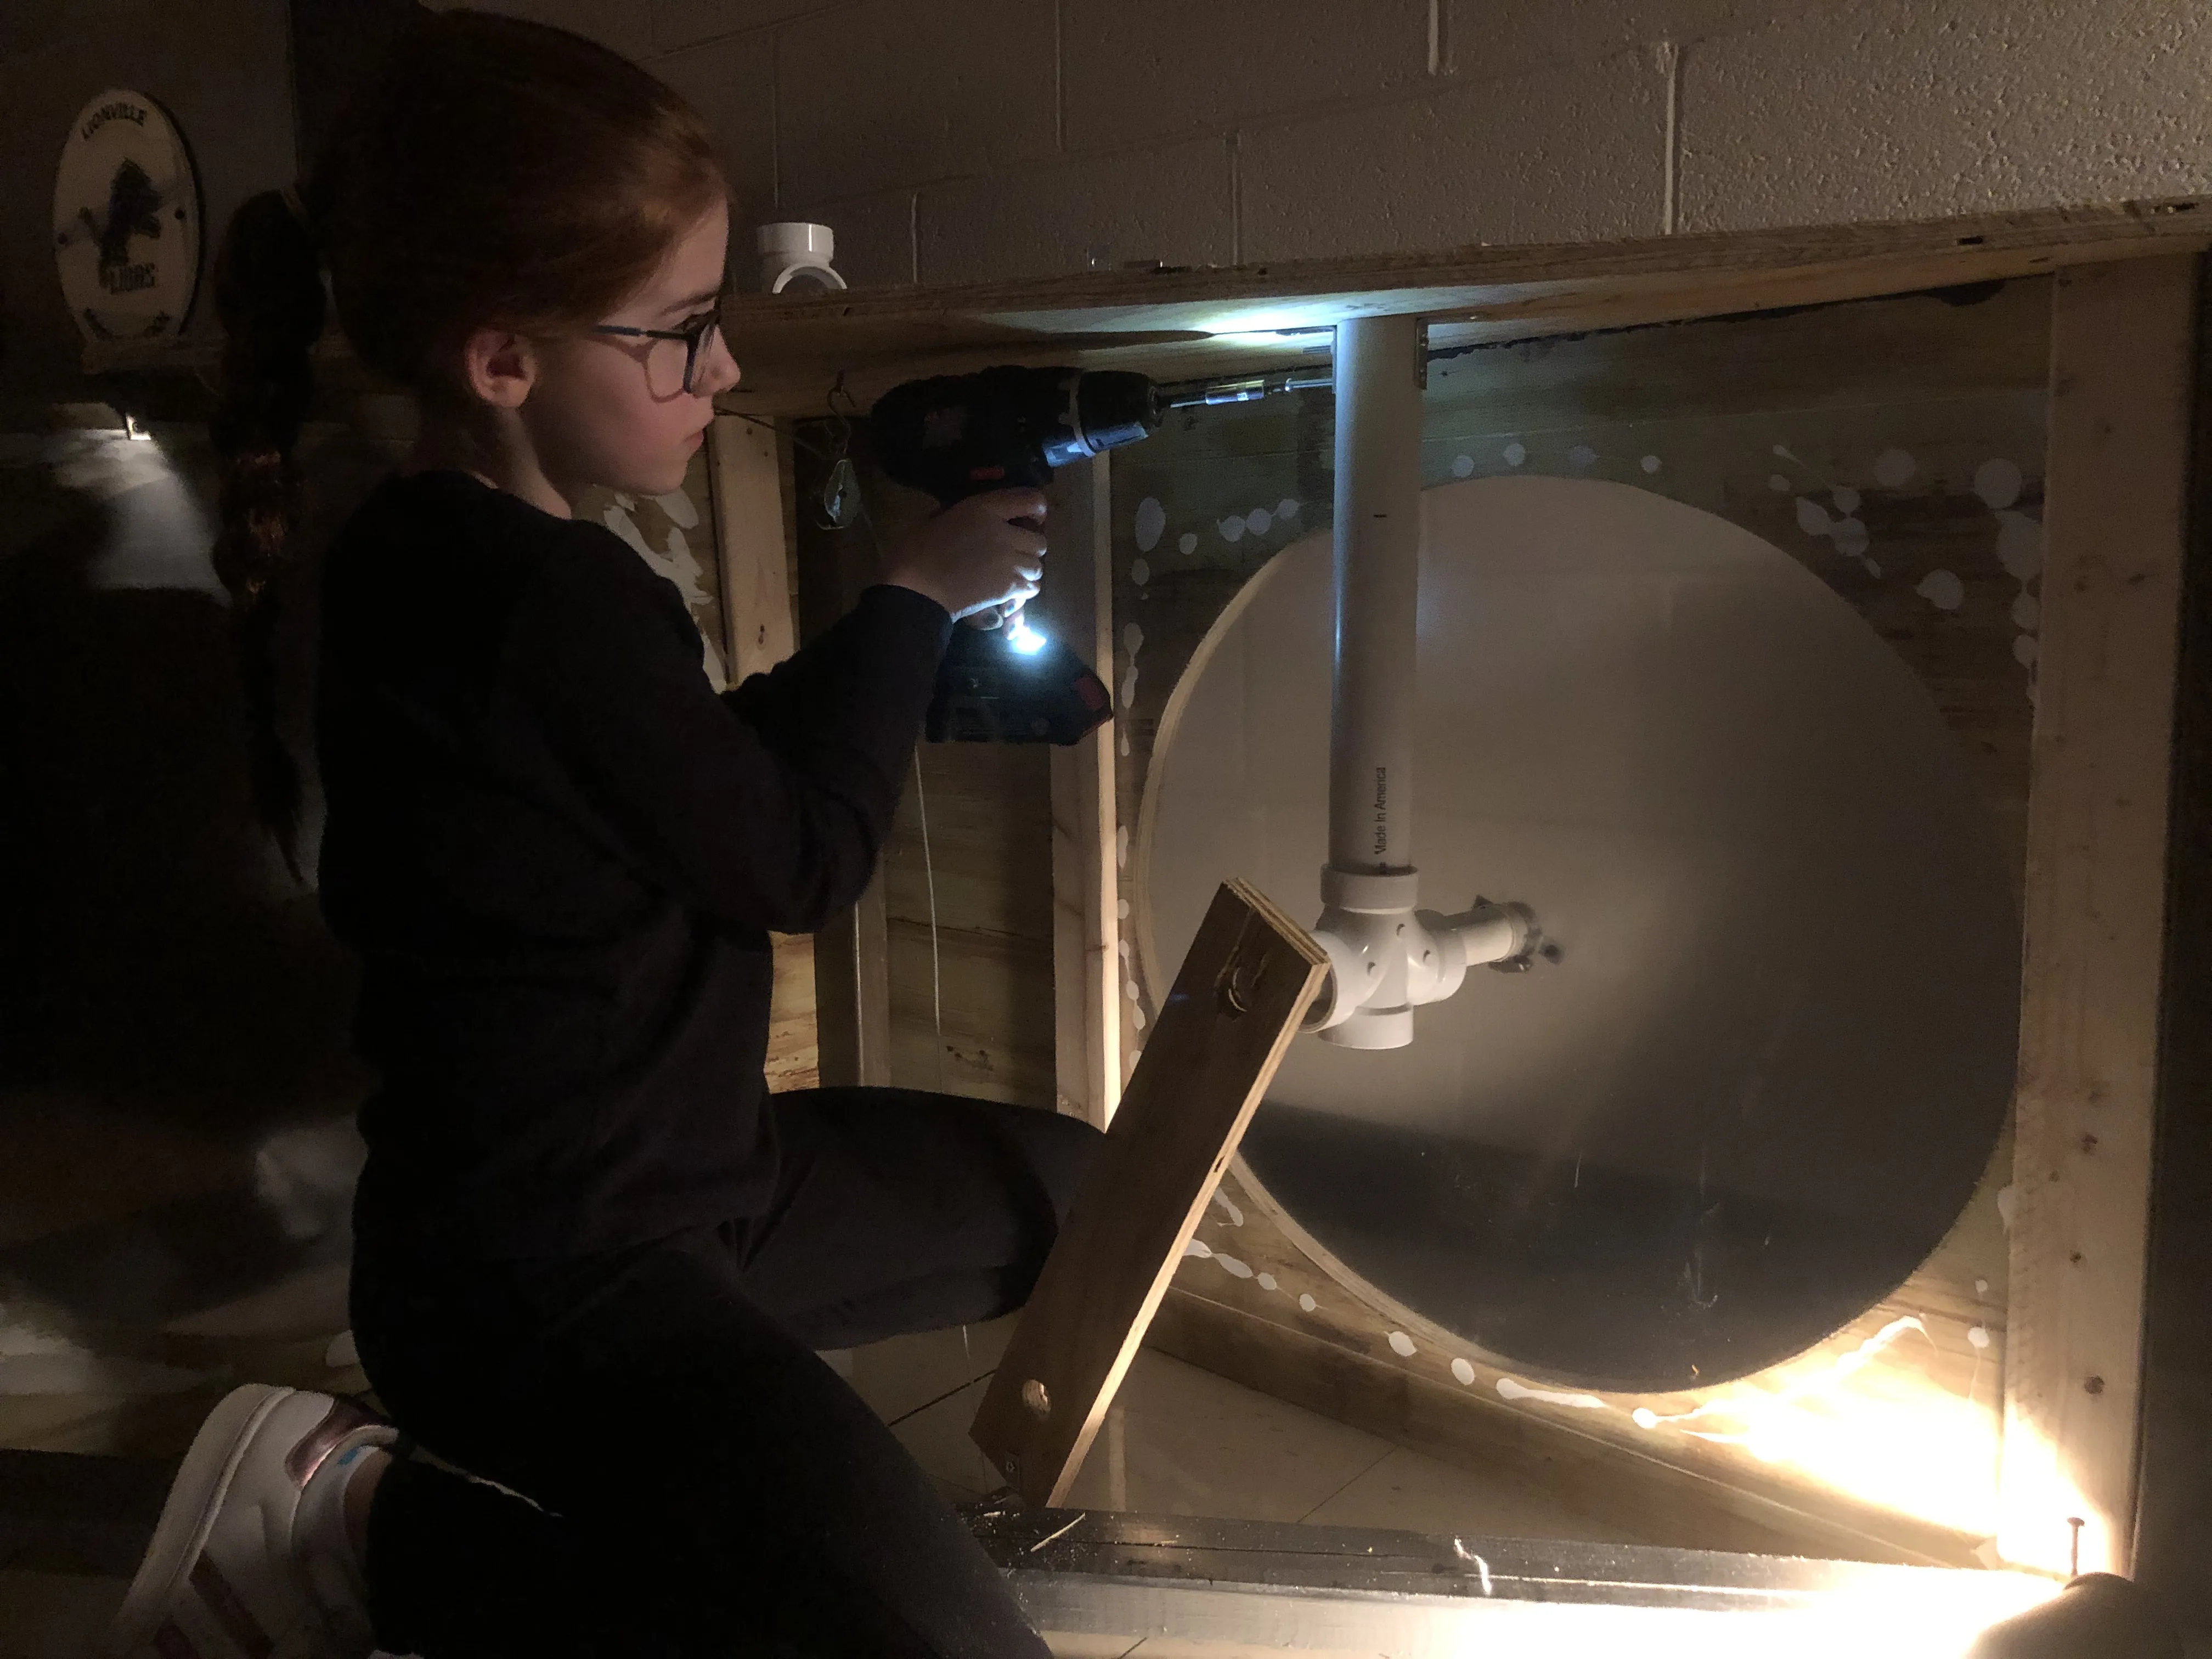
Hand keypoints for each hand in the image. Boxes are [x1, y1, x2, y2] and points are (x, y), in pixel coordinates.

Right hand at [881, 488, 1045, 621]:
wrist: (916, 588)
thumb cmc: (916, 551)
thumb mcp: (937, 517)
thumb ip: (963, 513)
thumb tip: (974, 515)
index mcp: (985, 508)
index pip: (1032, 500)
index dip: (1037, 509)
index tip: (1031, 518)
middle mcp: (1004, 532)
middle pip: (1039, 541)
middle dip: (1029, 548)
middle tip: (1013, 554)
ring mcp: (1009, 561)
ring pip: (1038, 567)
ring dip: (1027, 570)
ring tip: (1011, 575)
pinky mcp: (1008, 587)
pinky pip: (1032, 588)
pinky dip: (1024, 590)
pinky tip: (1009, 591)